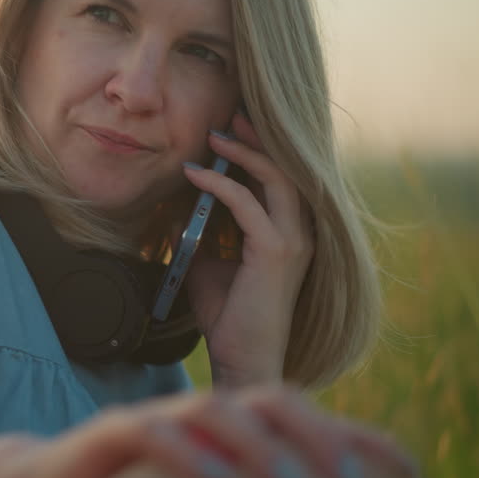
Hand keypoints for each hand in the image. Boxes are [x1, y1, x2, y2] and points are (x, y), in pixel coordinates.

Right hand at [0, 386, 431, 477]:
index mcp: (233, 429)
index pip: (306, 420)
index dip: (356, 436)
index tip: (407, 467)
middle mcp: (204, 414)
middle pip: (272, 402)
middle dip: (319, 437)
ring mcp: (160, 417)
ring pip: (216, 411)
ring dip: (257, 448)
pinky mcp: (114, 432)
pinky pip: (151, 435)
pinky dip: (185, 456)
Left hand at [182, 111, 313, 385]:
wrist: (243, 361)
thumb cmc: (230, 319)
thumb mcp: (210, 267)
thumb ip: (202, 237)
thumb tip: (178, 210)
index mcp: (290, 235)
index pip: (280, 181)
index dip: (258, 152)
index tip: (230, 130)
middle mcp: (299, 234)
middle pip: (287, 169)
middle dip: (259, 139)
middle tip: (229, 116)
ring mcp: (293, 241)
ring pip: (276, 178)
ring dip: (244, 152)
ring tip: (215, 135)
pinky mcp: (275, 251)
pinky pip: (246, 203)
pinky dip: (220, 183)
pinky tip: (192, 174)